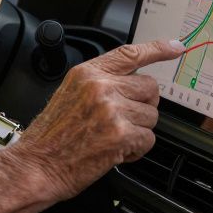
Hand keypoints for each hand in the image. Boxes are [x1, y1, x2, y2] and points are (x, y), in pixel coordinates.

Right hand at [11, 39, 184, 202]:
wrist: (36, 166)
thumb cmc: (49, 137)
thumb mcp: (69, 95)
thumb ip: (99, 85)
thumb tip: (130, 86)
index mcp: (87, 73)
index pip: (130, 54)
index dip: (158, 49)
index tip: (176, 47)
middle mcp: (101, 87)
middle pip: (149, 88)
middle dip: (142, 106)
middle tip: (123, 120)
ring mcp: (112, 110)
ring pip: (151, 116)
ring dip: (138, 131)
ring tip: (111, 138)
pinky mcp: (121, 134)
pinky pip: (148, 139)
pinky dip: (136, 150)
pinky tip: (115, 152)